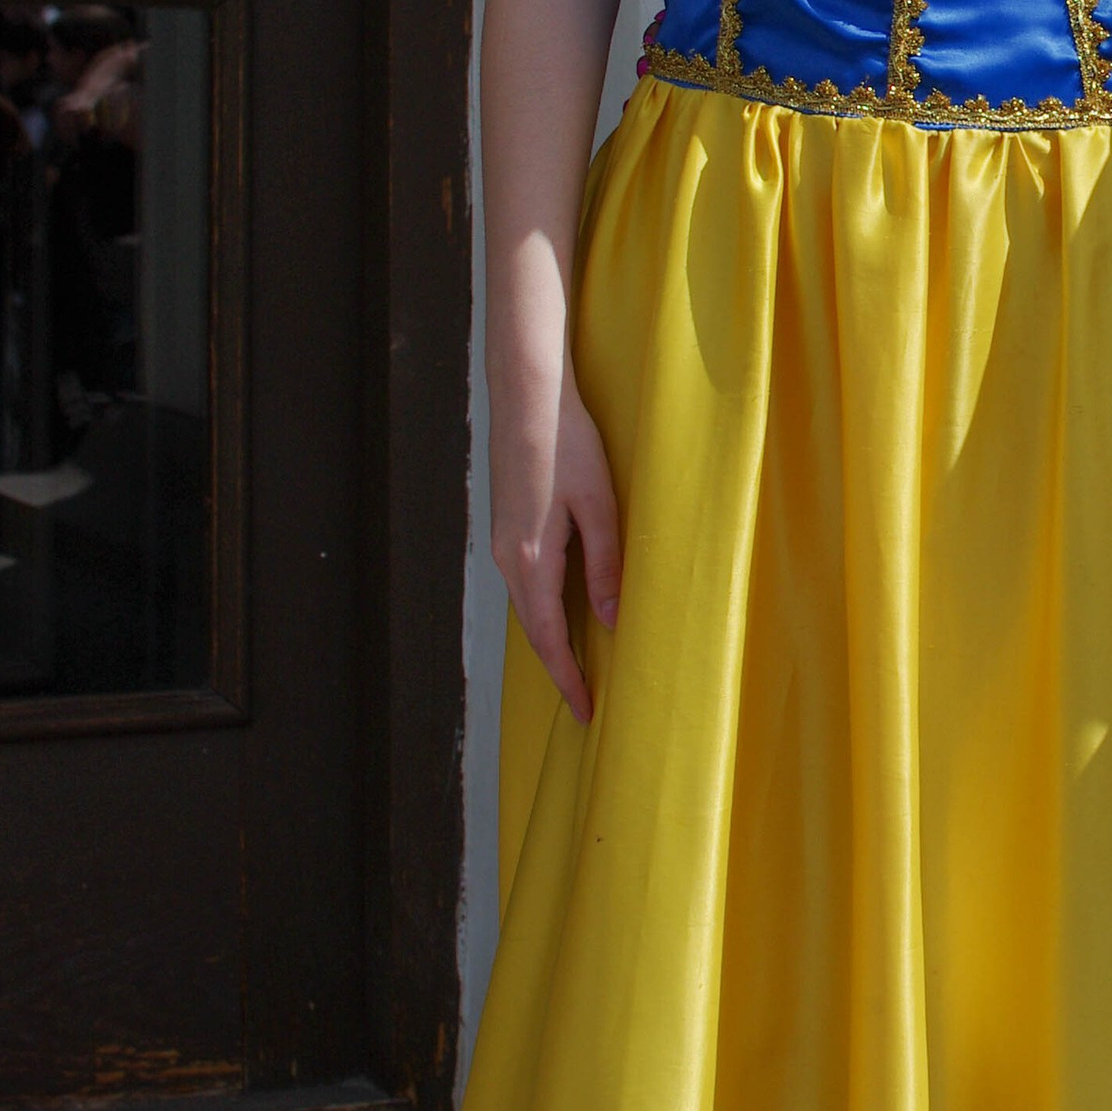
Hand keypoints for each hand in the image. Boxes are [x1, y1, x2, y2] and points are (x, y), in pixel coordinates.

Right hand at [491, 367, 621, 724]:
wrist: (527, 400)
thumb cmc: (569, 446)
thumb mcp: (600, 507)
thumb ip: (605, 565)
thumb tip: (609, 619)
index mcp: (532, 557)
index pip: (550, 637)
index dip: (568, 678)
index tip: (584, 711)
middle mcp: (508, 556)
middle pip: (533, 630)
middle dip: (558, 668)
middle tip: (584, 703)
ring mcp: (502, 542)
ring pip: (527, 607)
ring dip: (550, 640)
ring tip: (577, 667)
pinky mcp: (505, 527)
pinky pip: (523, 584)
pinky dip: (541, 611)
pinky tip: (562, 615)